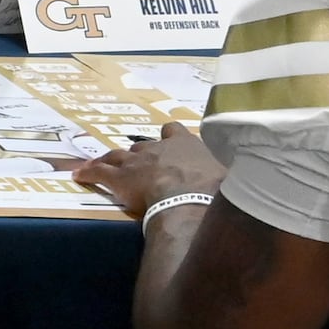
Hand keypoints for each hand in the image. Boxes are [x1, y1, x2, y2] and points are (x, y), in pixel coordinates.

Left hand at [74, 120, 227, 217]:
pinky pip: (98, 171)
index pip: (174, 131)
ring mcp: (137, 161)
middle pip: (143, 146)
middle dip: (140, 155)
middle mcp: (159, 147)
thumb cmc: (214, 189)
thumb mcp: (231, 178)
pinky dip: (88, 172)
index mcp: (186, 144)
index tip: (168, 143)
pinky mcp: (119, 176)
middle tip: (136, 165)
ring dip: (108, 160)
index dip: (169, 138)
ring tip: (99, 164)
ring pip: (117, 155)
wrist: (189, 197)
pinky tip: (78, 175)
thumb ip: (232, 176)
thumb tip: (250, 181)